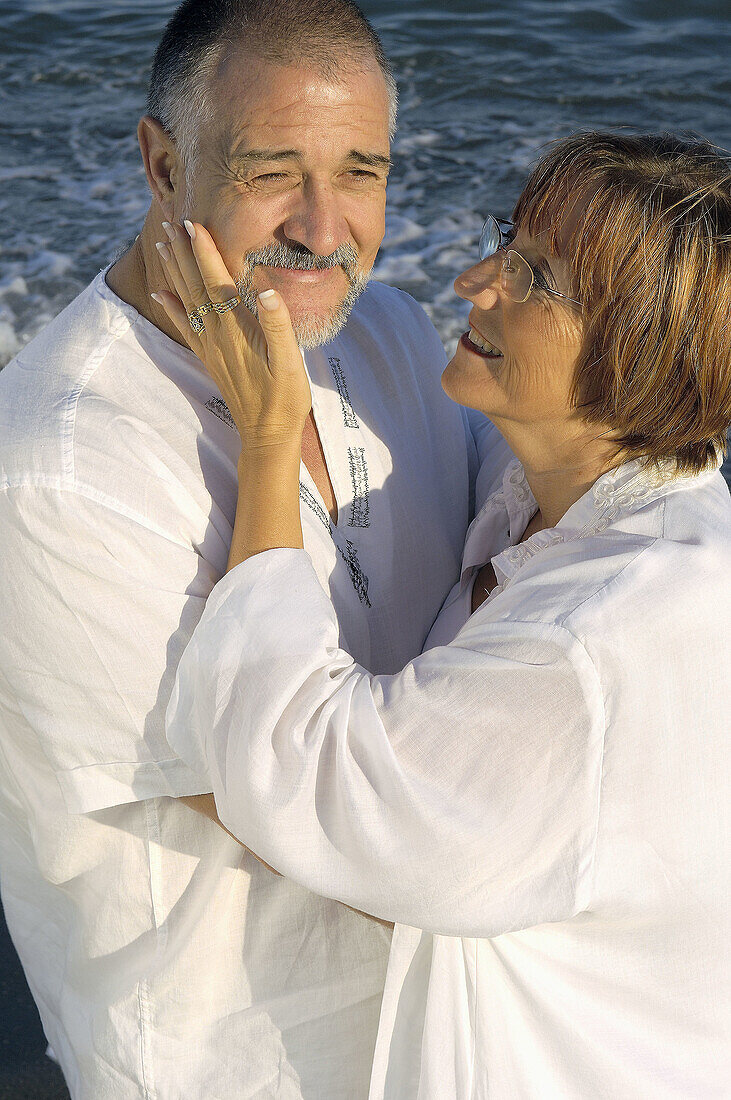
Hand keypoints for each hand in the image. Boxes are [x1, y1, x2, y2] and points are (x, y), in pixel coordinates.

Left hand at [152, 221, 311, 446]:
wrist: (267, 435)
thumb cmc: (285, 398)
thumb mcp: (291, 361)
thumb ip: (278, 324)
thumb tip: (268, 290)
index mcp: (237, 329)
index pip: (217, 281)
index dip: (205, 252)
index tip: (193, 223)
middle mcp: (217, 335)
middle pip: (195, 286)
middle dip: (184, 253)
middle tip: (171, 222)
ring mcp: (210, 347)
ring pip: (186, 301)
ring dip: (174, 271)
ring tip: (162, 244)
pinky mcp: (209, 358)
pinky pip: (185, 327)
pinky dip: (171, 307)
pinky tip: (160, 293)